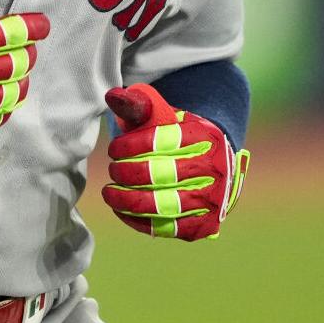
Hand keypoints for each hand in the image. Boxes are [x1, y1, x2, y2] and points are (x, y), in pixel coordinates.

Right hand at [0, 0, 49, 138]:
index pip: (11, 34)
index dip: (32, 28)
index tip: (43, 25)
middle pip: (12, 66)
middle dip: (27, 55)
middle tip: (28, 48)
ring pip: (5, 96)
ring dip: (19, 83)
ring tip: (19, 74)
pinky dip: (2, 111)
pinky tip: (3, 101)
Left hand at [102, 82, 249, 240]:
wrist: (210, 165)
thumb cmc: (177, 137)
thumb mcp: (162, 115)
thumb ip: (138, 104)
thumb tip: (111, 95)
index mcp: (205, 136)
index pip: (163, 141)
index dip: (131, 146)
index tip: (113, 148)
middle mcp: (214, 169)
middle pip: (161, 174)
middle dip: (127, 173)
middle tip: (112, 169)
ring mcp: (212, 200)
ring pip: (162, 204)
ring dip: (128, 200)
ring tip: (109, 192)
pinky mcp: (204, 225)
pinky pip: (167, 228)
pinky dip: (138, 220)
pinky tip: (121, 209)